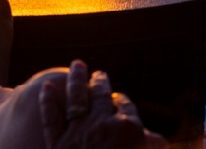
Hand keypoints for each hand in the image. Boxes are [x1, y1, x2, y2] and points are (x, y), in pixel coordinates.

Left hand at [39, 60, 165, 148]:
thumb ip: (150, 147)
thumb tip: (159, 140)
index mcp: (129, 130)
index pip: (126, 107)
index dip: (123, 101)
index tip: (119, 97)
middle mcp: (102, 125)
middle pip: (101, 96)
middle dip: (101, 82)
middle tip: (99, 73)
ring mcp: (77, 132)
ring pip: (76, 98)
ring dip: (77, 79)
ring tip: (77, 65)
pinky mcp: (56, 143)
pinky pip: (51, 117)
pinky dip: (48, 101)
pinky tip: (46, 87)